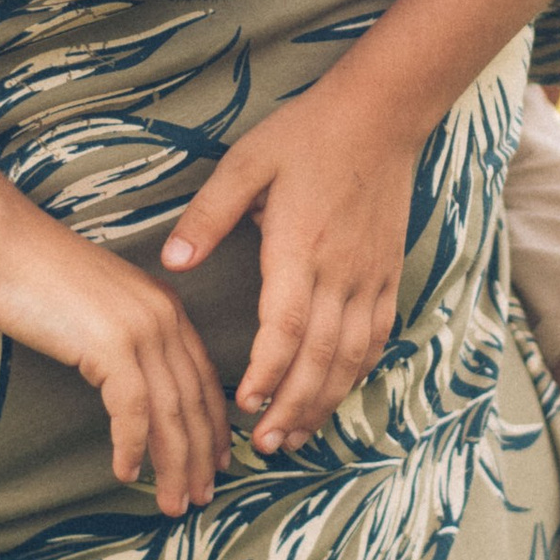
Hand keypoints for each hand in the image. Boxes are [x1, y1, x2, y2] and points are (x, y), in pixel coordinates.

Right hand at [0, 209, 229, 511]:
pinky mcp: (111, 343)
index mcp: (166, 309)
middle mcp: (164, 318)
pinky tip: (126, 473)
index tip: (214, 464)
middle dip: (200, 457)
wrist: (2, 243)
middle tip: (198, 499)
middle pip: (194, 402)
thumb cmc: (36, 277)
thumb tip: (125, 386)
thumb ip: (121, 340)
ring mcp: (141, 330)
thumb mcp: (98, 308)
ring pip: (171, 412)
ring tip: (171, 503)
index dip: (212, 427)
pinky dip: (132, 447)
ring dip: (173, 465)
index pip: (203, 379)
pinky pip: (133, 409)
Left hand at [162, 92, 419, 452]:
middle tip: (265, 444)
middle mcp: (340, 271)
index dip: (269, 372)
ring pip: (353, 356)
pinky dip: (357, 373)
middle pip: (322, 357)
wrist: (380, 115)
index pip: (287, 328)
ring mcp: (370, 277)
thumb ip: (208, 216)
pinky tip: (335, 393)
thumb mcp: (245, 163)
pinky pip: (377, 337)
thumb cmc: (306, 135)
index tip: (246, 404)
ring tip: (295, 435)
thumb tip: (172, 263)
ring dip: (325, 401)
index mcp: (300, 247)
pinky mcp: (388, 274)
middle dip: (293, 406)